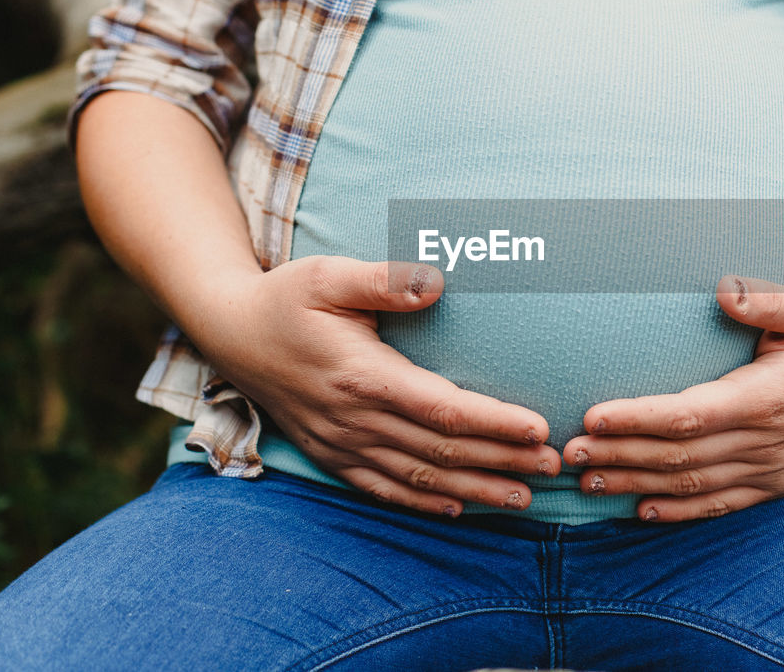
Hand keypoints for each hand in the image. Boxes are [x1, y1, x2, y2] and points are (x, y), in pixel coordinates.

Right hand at [193, 256, 561, 516]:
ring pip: (419, 476)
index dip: (494, 423)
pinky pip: (383, 488)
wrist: (227, 333)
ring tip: (525, 496)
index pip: (444, 408)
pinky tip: (458, 507)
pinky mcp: (331, 455)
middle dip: (502, 460)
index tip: (539, 429)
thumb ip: (383, 279)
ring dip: (475, 488)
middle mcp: (354, 418)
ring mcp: (341, 443)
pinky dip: (423, 501)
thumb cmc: (286, 297)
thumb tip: (436, 281)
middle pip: (442, 448)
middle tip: (555, 466)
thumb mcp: (329, 275)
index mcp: (362, 375)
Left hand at [561, 275, 783, 521]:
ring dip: (636, 483)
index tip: (592, 414)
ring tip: (586, 479)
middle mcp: (768, 443)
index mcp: (770, 398)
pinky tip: (638, 510)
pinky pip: (720, 505)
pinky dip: (678, 512)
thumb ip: (768, 299)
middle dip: (621, 454)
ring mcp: (772, 471)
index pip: (689, 415)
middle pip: (680, 456)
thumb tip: (722, 289)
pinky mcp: (775, 485)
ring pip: (692, 485)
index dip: (638, 419)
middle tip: (568, 451)